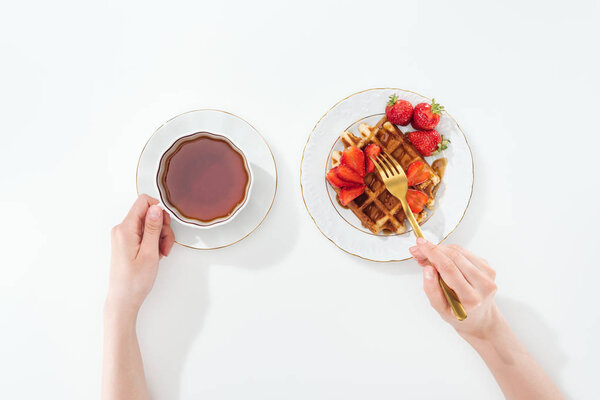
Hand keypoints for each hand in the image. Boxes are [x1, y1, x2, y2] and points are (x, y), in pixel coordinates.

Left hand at [106, 194, 174, 317]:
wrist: (124, 299)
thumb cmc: (134, 281)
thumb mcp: (149, 253)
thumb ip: (152, 228)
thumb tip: (156, 208)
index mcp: (125, 229)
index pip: (143, 202)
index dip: (159, 210)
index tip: (166, 225)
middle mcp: (122, 229)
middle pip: (148, 214)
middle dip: (162, 227)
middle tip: (165, 245)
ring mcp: (124, 236)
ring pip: (149, 224)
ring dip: (160, 236)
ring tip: (161, 253)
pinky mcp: (127, 242)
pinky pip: (145, 234)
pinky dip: (154, 242)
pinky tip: (156, 254)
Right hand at [409, 239, 498, 339]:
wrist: (480, 318)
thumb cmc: (459, 315)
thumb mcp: (440, 309)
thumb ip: (432, 290)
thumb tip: (428, 268)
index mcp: (471, 299)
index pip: (449, 269)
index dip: (432, 254)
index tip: (420, 245)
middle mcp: (484, 285)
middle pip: (454, 257)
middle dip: (433, 250)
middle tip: (418, 250)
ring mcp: (488, 275)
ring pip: (459, 252)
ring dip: (440, 250)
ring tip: (427, 256)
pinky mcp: (488, 267)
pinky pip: (465, 253)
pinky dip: (450, 252)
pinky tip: (442, 259)